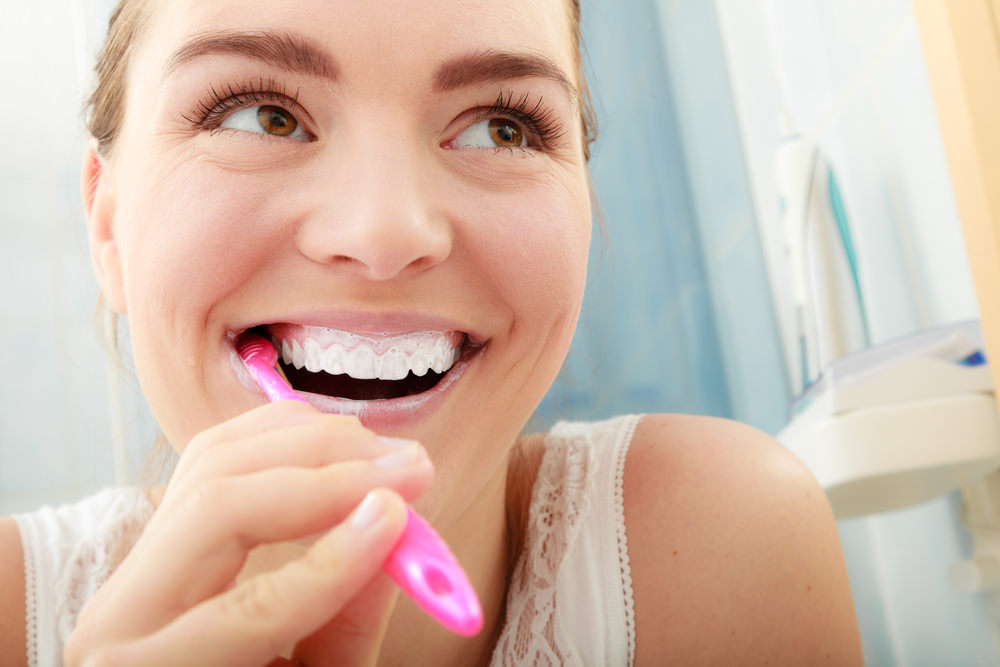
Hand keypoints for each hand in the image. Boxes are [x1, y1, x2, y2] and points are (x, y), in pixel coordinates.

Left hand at [64, 401, 433, 665]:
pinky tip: (340, 440)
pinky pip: (217, 451)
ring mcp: (138, 556)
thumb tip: (394, 537)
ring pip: (216, 458)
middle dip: (326, 478)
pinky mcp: (164, 523)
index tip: (400, 520)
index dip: (333, 562)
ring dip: (314, 441)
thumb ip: (348, 630)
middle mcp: (125, 607)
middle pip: (218, 504)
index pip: (247, 609)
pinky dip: (283, 432)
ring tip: (389, 453)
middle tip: (411, 470)